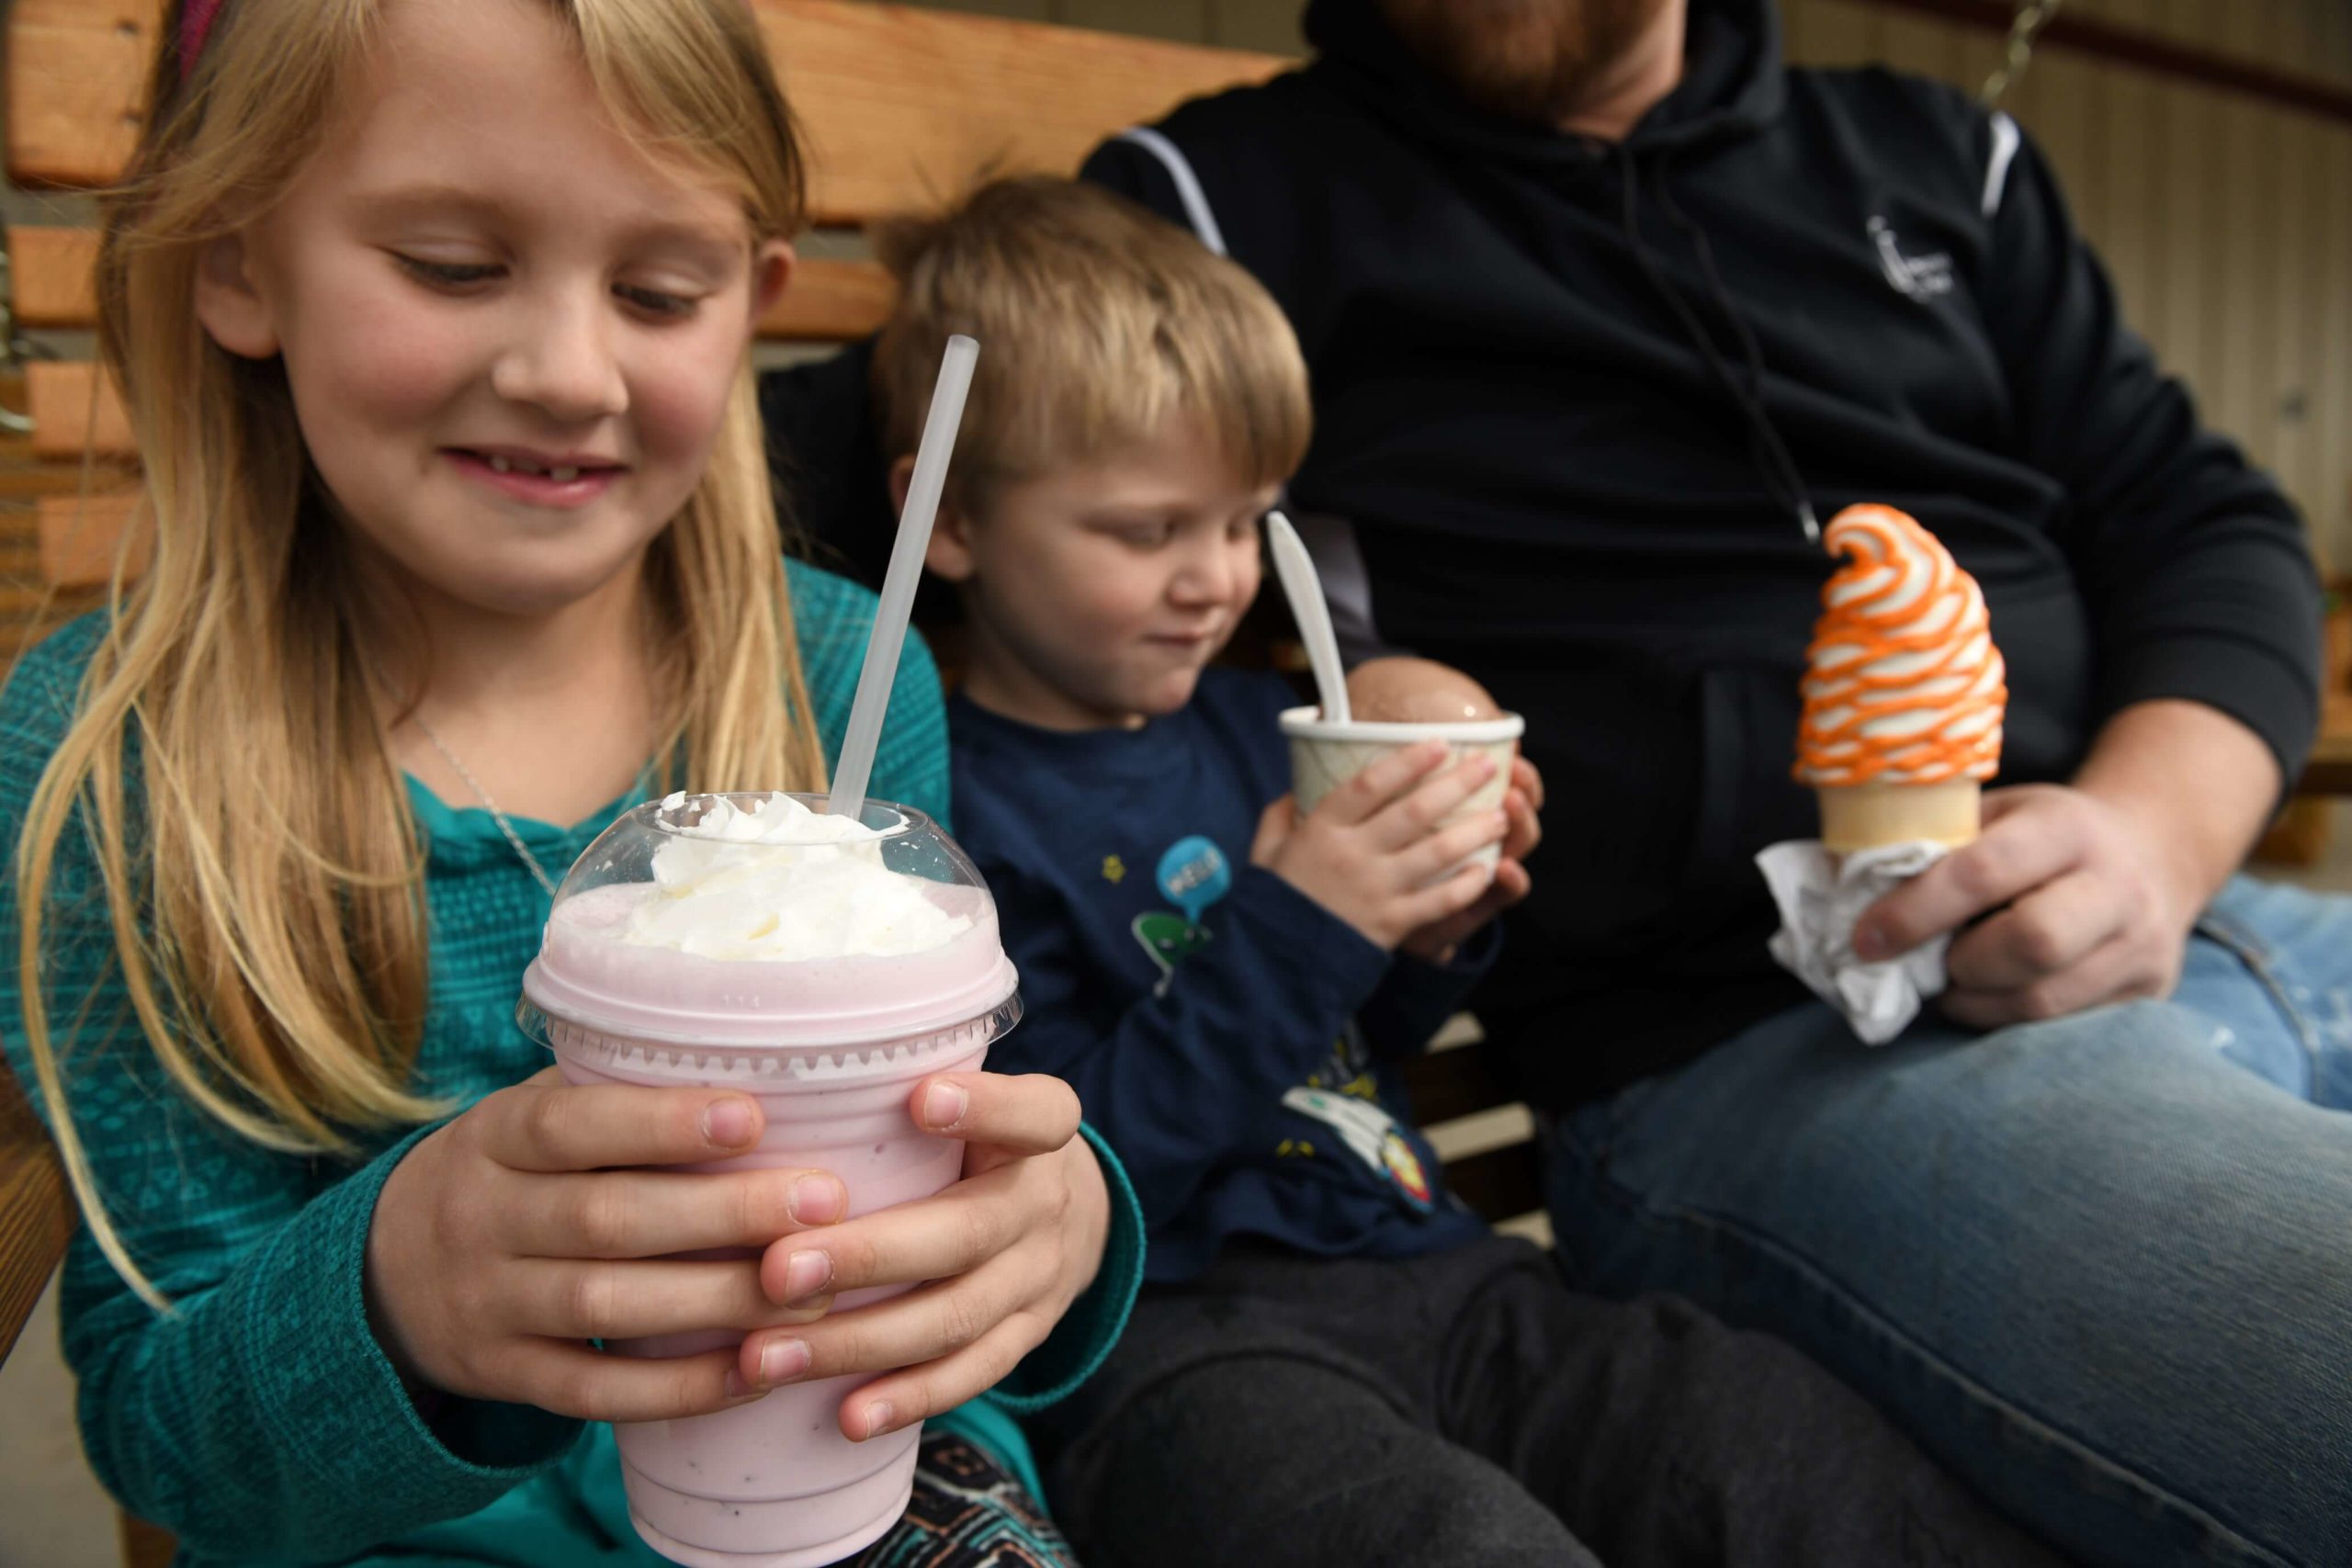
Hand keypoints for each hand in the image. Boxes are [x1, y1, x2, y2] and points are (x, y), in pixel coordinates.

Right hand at [367, 1070, 844, 1422]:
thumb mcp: (526, 1118)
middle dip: (724, 1212)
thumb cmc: (508, 1173)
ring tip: (815, 1288)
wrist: (385, 1275)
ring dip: (717, 1301)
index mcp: (493, 1138)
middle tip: (825, 1202)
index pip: (571, 1125)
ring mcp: (488, 1304)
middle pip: (607, 1219)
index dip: (662, 1123)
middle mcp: (482, 1218)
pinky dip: (677, 1389)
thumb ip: (610, 1094)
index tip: (754, 1118)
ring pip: (606, 1309)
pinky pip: (593, 1393)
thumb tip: (755, 1064)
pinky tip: (754, 1370)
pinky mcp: (504, 1376)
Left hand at [737, 1071, 1106, 1442]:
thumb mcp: (975, 1098)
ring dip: (857, 1341)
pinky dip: (909, 1397)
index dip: (984, 1107)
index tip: (919, 1098)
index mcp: (1041, 1130)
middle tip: (775, 1270)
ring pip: (954, 1317)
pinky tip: (846, 1416)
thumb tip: (775, 1079)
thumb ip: (906, 1091)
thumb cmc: (983, 1140)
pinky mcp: (1026, 1336)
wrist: (1070, 1214)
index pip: (1033, 1114)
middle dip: (868, 1256)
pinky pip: (971, 1373)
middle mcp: (1045, 1205)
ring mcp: (1038, 1279)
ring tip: (766, 1355)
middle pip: (967, 1234)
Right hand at [1250, 741, 1509, 949]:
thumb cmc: (1272, 901)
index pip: (1371, 783)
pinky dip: (1467, 885)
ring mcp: (1376, 889)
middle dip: (1458, 783)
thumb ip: (1279, 816)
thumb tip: (1295, 789)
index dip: (1409, 760)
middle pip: (1415, 810)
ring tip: (1502, 815)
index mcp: (1322, 829)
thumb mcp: (1265, 850)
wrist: (1274, 964)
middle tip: (1488, 766)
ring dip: (1475, 830)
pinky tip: (1487, 870)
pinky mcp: (1392, 923)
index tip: (1439, 743)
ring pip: (1437, 851)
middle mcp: (1353, 854)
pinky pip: (1440, 900)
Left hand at [1400, 756, 1544, 962]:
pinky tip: (1506, 868)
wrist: (1380, 921)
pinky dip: (1511, 880)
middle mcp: (1484, 837)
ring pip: (1520, 842)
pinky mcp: (1481, 904)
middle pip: (1520, 805)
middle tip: (1516, 772)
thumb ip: (1401, 786)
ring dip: (1520, 822)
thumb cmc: (1386, 863)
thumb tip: (1390, 740)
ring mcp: (1487, 869)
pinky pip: (1506, 892)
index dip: (1511, 762)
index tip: (1510, 744)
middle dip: (1523, 786)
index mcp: (1466, 809)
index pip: (1503, 779)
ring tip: (1511, 804)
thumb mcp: (1392, 820)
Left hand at [1852, 783, 2199, 1028]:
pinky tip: (1989, 999)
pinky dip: (2007, 1021)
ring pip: (2042, 999)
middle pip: (2032, 943)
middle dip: (1961, 963)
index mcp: (2066, 827)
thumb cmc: (2041, 836)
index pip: (1984, 872)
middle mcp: (2117, 885)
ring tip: (1953, 984)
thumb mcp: (1995, 816)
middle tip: (1935, 961)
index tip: (1865, 938)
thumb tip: (1839, 886)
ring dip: (1976, 1002)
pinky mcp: (2148, 992)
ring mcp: (2141, 944)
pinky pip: (2062, 1028)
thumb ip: (1932, 845)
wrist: (2152, 852)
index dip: (1916, 911)